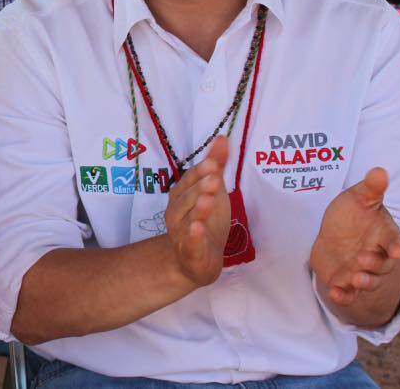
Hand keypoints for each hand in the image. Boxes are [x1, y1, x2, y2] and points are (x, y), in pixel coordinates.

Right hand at [164, 137, 230, 286]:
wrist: (197, 260)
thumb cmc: (205, 220)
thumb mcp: (213, 191)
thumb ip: (216, 166)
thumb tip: (222, 138)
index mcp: (181, 195)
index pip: (189, 180)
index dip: (200, 172)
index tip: (213, 163)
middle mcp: (176, 212)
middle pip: (187, 198)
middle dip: (199, 188)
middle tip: (214, 179)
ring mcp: (181, 232)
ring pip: (188, 219)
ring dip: (197, 209)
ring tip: (208, 200)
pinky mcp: (189, 252)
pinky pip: (189, 243)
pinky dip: (193, 236)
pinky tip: (198, 228)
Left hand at [310, 168, 399, 310]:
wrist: (335, 235)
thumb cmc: (352, 215)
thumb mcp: (358, 199)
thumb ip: (370, 189)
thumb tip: (379, 170)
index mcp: (384, 236)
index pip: (394, 242)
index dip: (395, 246)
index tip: (396, 251)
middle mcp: (376, 256)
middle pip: (381, 265)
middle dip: (374, 265)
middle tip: (363, 260)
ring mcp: (362, 271)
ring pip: (367, 281)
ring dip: (362, 282)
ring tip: (354, 279)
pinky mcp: (346, 282)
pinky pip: (349, 293)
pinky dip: (344, 296)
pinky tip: (336, 294)